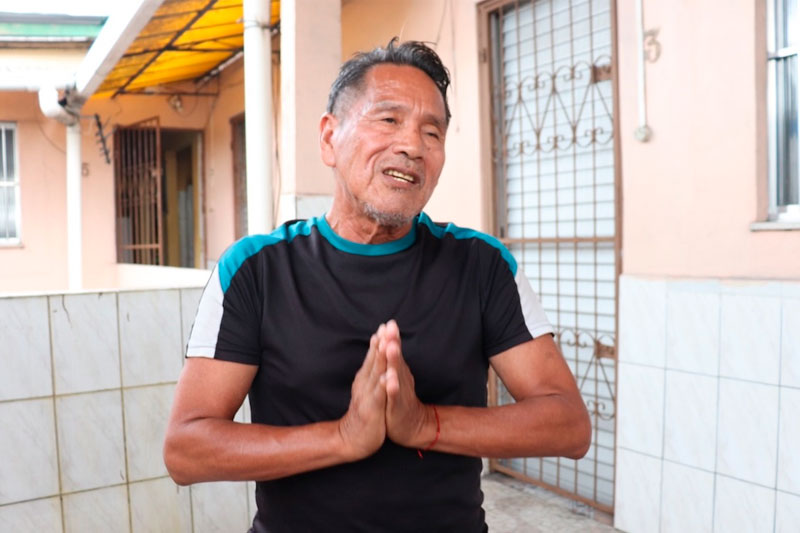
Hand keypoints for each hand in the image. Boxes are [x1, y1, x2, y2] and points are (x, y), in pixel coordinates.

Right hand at [337, 331, 386, 460]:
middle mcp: (364, 384)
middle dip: (382, 343)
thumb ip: (371, 372)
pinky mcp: (371, 410)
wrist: (351, 439)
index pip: (373, 356)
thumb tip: (375, 353)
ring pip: (376, 374)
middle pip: (374, 360)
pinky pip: (378, 396)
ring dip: (382, 359)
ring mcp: (367, 396)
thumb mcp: (367, 389)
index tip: (387, 324)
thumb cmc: (364, 413)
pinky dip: (383, 386)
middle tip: (388, 326)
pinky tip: (388, 377)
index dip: (380, 340)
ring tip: (387, 344)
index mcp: (365, 378)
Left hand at [381, 320, 435, 448]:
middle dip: (393, 342)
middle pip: (396, 358)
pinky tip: (390, 379)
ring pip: (396, 373)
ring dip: (394, 360)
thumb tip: (390, 339)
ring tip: (391, 346)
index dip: (391, 337)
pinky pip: (394, 396)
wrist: (412, 425)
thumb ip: (393, 360)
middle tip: (391, 326)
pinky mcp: (397, 406)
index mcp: (398, 371)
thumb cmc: (401, 399)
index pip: (393, 351)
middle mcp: (400, 378)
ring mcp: (400, 392)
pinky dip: (393, 387)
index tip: (388, 322)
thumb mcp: (397, 377)